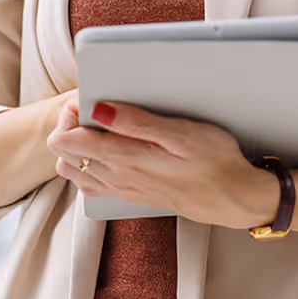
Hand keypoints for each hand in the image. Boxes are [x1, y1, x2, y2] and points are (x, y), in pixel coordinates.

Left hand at [45, 94, 279, 228]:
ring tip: (100, 127)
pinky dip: (87, 165)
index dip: (70, 115)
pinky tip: (106, 150)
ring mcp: (121, 189)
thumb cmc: (214, 160)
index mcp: (124, 159)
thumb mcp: (180, 133)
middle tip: (94, 109)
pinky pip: (91, 184)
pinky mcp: (130, 195)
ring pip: (73, 171)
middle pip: (62, 155)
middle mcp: (116, 177)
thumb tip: (98, 109)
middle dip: (69, 127)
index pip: (66, 140)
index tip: (89, 100)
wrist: (234, 198)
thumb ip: (135, 122)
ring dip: (76, 146)